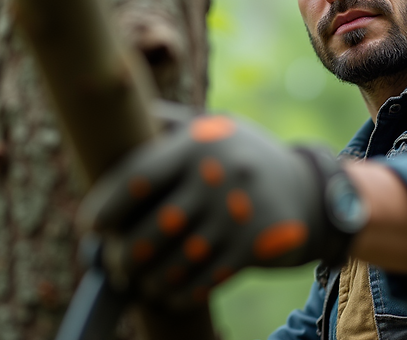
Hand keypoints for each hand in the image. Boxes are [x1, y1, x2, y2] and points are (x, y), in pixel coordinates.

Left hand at [79, 115, 355, 306]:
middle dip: (127, 253)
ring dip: (151, 278)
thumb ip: (173, 124)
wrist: (315, 192)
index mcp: (199, 142)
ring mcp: (237, 212)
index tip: (92, 225)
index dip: (108, 205)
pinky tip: (168, 294)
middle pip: (154, 225)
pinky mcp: (254, 245)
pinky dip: (182, 291)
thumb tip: (123, 112)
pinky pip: (206, 277)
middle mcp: (217, 174)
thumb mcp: (217, 129)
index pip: (139, 177)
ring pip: (177, 257)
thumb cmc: (248, 159)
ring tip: (138, 282)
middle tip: (114, 265)